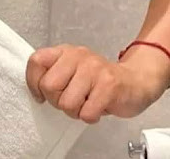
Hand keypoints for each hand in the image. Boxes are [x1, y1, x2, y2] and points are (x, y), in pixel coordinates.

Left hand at [25, 44, 167, 123]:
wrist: (136, 80)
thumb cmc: (99, 79)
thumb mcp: (73, 68)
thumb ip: (54, 73)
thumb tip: (35, 89)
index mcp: (65, 51)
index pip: (36, 61)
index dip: (33, 82)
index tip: (40, 95)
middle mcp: (78, 56)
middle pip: (49, 86)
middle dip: (57, 101)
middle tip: (71, 100)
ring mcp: (94, 70)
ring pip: (66, 103)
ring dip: (75, 111)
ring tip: (86, 103)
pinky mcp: (108, 86)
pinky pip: (86, 113)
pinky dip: (90, 117)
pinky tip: (97, 108)